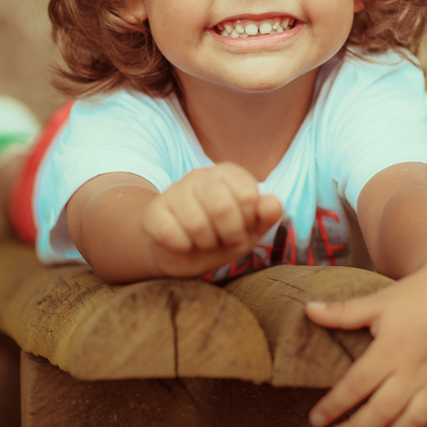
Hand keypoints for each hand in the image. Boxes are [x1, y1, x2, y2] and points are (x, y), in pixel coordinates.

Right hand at [141, 162, 283, 276]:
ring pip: (196, 224)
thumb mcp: (250, 229)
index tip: (243, 226)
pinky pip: (172, 234)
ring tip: (204, 240)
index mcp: (228, 173)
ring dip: (206, 243)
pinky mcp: (153, 212)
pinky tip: (183, 242)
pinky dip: (183, 247)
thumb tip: (273, 204)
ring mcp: (174, 191)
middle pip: (222, 208)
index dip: (248, 220)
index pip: (248, 195)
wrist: (181, 252)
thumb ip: (266, 216)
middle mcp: (200, 175)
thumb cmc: (221, 235)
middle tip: (225, 239)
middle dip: (229, 234)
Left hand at [304, 261, 426, 426]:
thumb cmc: (416, 294)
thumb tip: (309, 309)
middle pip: (383, 411)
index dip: (334, 405)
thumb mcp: (377, 301)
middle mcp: (414, 370)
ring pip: (415, 422)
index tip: (315, 419)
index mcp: (391, 349)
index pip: (357, 385)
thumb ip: (343, 312)